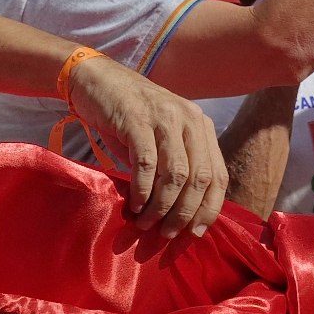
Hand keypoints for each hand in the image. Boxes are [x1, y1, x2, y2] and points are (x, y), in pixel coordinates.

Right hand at [63, 57, 225, 238]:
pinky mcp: (137, 119)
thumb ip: (177, 166)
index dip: (209, 209)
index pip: (218, 176)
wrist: (96, 79)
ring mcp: (164, 118)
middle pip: (199, 179)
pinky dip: (142, 190)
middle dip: (184, 214)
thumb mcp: (162, 138)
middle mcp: (189, 120)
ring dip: (162, 207)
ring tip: (147, 223)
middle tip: (167, 234)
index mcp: (201, 126)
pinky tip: (134, 204)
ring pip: (175, 175)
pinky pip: (146, 164)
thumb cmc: (129, 116)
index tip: (194, 233)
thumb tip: (184, 216)